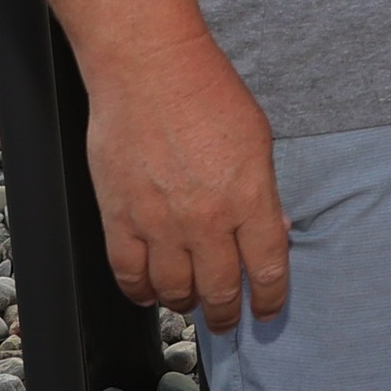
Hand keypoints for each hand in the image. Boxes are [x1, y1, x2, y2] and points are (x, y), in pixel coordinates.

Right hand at [82, 31, 289, 326]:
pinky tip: (151, 292)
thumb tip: (270, 232)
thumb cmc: (206, 92)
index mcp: (247, 198)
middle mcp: (205, 219)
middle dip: (226, 314)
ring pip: (173, 291)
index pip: (266, 269)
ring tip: (190, 304)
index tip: (266, 311)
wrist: (147, 69)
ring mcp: (158, 222)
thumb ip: (263, 193)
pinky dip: (141, 291)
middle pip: (218, 290)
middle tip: (228, 322)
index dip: (268, 299)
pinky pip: (129, 274)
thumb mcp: (257, 140)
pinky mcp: (119, 218)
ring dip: (184, 304)